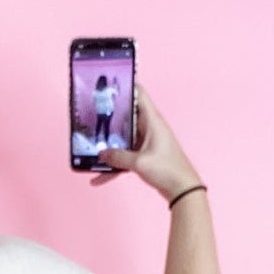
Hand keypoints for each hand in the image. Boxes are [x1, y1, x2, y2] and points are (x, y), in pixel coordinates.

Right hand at [92, 85, 202, 201]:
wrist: (182, 189)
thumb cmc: (167, 170)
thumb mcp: (139, 162)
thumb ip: (118, 157)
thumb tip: (101, 153)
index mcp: (152, 120)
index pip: (139, 94)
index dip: (125, 86)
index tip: (109, 84)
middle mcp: (149, 127)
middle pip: (127, 116)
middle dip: (110, 116)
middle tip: (92, 114)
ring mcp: (147, 141)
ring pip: (123, 137)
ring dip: (109, 143)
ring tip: (92, 146)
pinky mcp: (145, 155)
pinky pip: (125, 156)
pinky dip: (114, 165)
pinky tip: (99, 177)